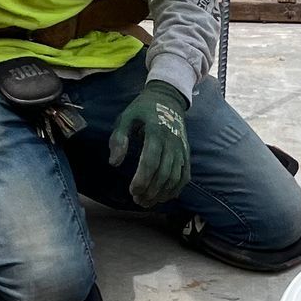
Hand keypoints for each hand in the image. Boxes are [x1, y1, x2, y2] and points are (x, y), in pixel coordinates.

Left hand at [108, 80, 191, 207]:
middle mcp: (171, 142)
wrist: (168, 98)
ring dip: (162, 194)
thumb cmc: (142, 109)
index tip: (132, 191)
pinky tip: (163, 197)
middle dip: (150, 191)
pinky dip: (176, 190)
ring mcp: (181, 149)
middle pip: (164, 174)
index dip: (142, 179)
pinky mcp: (186, 154)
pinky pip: (185, 176)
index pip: (151, 161)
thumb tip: (114, 163)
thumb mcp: (125, 117)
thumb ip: (119, 139)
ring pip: (175, 178)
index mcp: (156, 132)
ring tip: (147, 202)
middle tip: (137, 200)